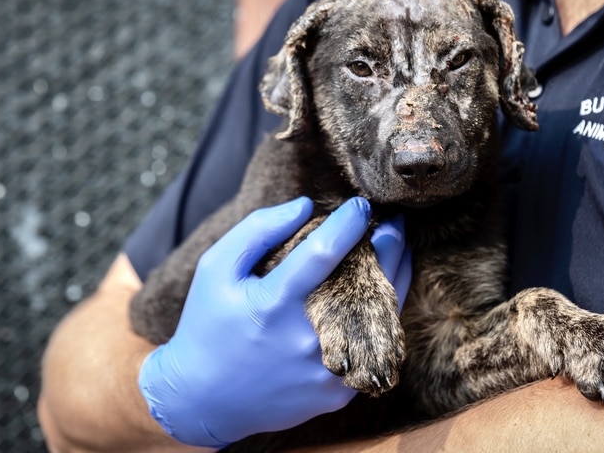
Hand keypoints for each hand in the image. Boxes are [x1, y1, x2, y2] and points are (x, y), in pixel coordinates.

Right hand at [138, 196, 409, 447]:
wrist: (205, 400)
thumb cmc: (208, 324)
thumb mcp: (216, 269)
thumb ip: (258, 230)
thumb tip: (306, 206)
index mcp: (272, 304)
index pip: (323, 251)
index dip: (349, 222)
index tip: (361, 204)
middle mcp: (305, 338)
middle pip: (367, 282)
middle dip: (389, 244)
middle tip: (396, 220)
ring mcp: (326, 370)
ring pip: (381, 315)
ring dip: (396, 276)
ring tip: (399, 248)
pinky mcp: (338, 393)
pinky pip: (374, 347)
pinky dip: (384, 314)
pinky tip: (386, 289)